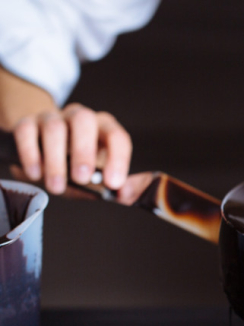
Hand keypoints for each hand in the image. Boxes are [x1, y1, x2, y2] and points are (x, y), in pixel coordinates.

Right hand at [12, 102, 135, 201]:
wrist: (43, 151)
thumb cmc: (76, 167)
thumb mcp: (95, 178)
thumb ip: (111, 187)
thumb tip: (122, 194)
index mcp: (103, 128)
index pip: (116, 136)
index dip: (117, 159)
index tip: (113, 183)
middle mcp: (79, 117)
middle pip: (83, 121)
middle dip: (83, 151)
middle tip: (81, 179)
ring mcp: (51, 117)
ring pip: (54, 128)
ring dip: (56, 161)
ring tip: (57, 187)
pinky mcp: (26, 123)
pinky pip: (26, 132)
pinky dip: (30, 154)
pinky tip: (35, 174)